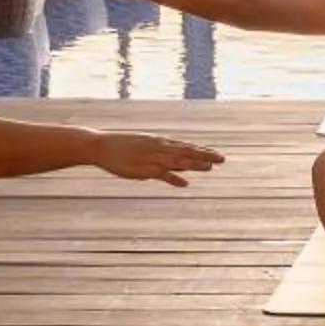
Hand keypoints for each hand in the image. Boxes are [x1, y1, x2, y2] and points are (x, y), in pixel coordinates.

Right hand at [89, 132, 221, 186]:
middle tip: (223, 159)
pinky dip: (173, 177)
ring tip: (210, 168)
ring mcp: (151, 157)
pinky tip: (185, 183)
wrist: (102, 146)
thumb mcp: (146, 149)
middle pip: (186, 152)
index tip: (218, 155)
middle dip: (205, 156)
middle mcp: (159, 148)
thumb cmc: (124, 148)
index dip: (203, 151)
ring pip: (177, 161)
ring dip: (194, 164)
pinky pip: (161, 173)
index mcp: (160, 142)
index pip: (186, 146)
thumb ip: (163, 158)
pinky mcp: (143, 168)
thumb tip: (179, 168)